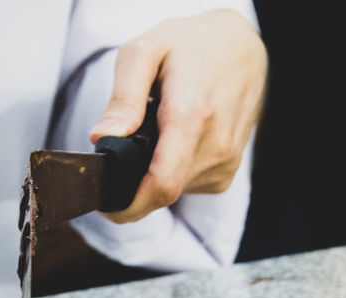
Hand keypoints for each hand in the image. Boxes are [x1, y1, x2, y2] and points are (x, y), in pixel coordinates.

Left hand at [90, 9, 266, 223]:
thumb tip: (103, 138)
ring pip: (173, 191)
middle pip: (161, 192)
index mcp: (191, 116)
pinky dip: (173, 168)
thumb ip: (123, 97)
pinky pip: (188, 184)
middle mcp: (215, 145)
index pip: (160, 186)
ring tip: (159, 129)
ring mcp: (225, 161)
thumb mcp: (145, 51)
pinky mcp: (228, 170)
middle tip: (128, 140)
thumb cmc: (190, 45)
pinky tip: (177, 138)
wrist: (242, 46)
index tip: (105, 202)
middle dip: (135, 178)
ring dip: (154, 170)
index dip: (126, 204)